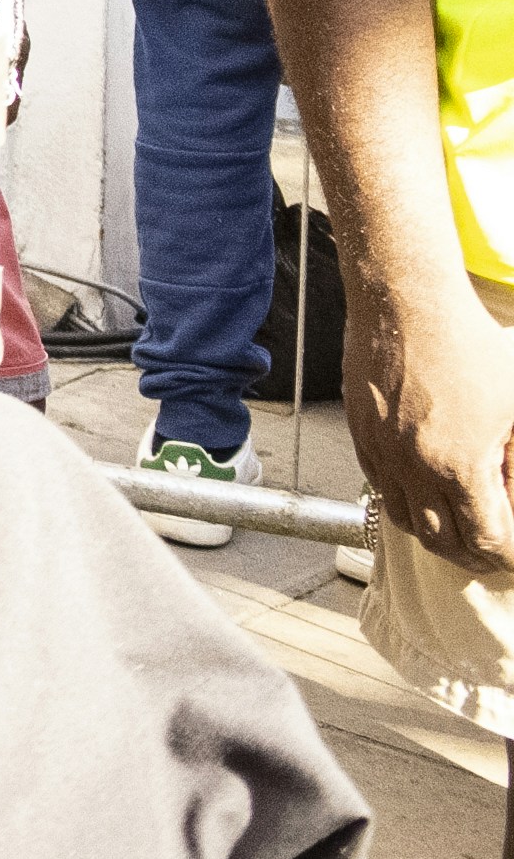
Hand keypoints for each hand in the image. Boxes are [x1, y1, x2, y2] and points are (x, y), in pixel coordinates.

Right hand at [352, 271, 513, 573]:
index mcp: (459, 464)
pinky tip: (423, 490)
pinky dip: (404, 500)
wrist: (406, 300)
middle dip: (472, 558)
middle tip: (493, 556)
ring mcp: (380, 449)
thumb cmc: (469, 341)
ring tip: (456, 532)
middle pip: (440, 542)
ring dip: (434, 535)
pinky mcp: (360, 430)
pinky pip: (378, 484)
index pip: (486, 539)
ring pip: (403, 518)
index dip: (507, 556)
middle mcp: (413, 465)